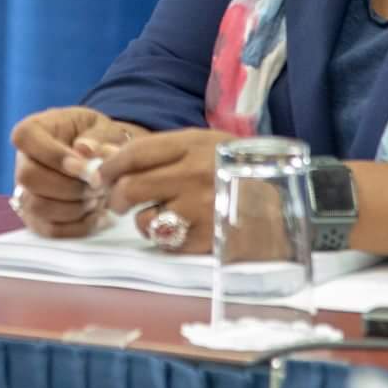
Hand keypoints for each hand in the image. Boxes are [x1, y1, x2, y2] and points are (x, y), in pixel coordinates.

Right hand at [7, 106, 137, 236]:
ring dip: (73, 208)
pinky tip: (100, 217)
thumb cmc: (98, 138)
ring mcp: (26, 191)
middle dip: (69, 187)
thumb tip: (85, 149)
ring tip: (99, 200)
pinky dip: (77, 227)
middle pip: (29, 177)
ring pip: (36, 206)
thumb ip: (99, 136)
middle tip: (99, 187)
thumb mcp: (104, 128)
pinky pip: (48, 229)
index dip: (54, 156)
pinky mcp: (36, 217)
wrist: (103, 159)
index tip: (88, 169)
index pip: (25, 137)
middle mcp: (23, 160)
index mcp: (34, 130)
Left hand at [93, 128, 235, 254]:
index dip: (110, 166)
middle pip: (130, 188)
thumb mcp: (205, 144)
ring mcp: (200, 209)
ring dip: (142, 221)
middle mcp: (193, 175)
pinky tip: (178, 230)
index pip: (135, 153)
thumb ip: (163, 151)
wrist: (285, 201)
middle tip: (118, 202)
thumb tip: (111, 159)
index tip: (102, 175)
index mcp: (192, 145)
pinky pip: (166, 243)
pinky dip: (164, 239)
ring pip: (144, 220)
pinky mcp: (207, 238)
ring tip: (157, 216)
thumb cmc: (238, 169)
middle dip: (116, 198)